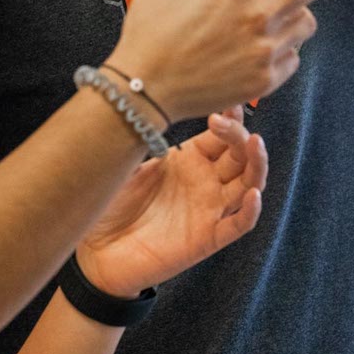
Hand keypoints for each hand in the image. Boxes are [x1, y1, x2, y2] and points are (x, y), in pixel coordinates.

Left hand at [76, 107, 267, 296]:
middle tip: (222, 118)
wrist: (95, 253)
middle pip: (240, 154)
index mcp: (188, 159)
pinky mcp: (207, 239)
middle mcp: (204, 182)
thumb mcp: (124, 164)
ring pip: (248, 184)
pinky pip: (237, 225)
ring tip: (255, 142)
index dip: (229, 117)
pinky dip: (250, 211)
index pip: (221, 135)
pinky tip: (252, 194)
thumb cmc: (109, 206)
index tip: (224, 100)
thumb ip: (143, 137)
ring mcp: (209, 210)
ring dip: (257, 164)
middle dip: (239, 133)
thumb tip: (154, 106)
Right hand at [109, 0, 321, 121]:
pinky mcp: (264, 80)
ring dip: (297, 15)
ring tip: (282, 16)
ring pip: (306, 24)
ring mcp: (264, 50)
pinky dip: (285, 51)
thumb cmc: (150, 38)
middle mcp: (257, 16)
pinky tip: (268, 47)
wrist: (145, 89)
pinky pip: (293, 59)